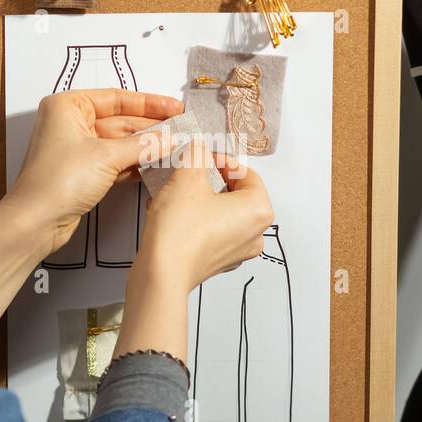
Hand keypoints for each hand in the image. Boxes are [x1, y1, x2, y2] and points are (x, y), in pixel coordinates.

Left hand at [6, 88, 182, 254]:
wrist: (37, 221)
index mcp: (68, 106)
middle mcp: (70, 123)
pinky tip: (156, 163)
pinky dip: (134, 162)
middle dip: (150, 127)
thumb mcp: (106, 156)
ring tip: (175, 146)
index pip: (116, 97)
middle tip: (180, 129)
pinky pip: (114, 160)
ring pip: (119, 142)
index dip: (149, 103)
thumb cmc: (57, 181)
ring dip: (145, 146)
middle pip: (120, 119)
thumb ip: (143, 145)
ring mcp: (76, 148)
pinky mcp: (82, 171)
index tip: (174, 107)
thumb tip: (168, 138)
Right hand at [136, 142, 273, 293]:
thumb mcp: (187, 177)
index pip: (245, 173)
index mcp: (259, 209)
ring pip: (222, 213)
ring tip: (176, 193)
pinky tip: (173, 214)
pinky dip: (196, 219)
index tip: (201, 156)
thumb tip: (199, 149)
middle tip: (188, 173)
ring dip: (200, 199)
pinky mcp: (219, 261)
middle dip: (209, 180)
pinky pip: (213, 231)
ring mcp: (239, 250)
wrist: (162, 272)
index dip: (220, 160)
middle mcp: (256, 232)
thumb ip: (197, 154)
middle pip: (236, 193)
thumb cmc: (181, 229)